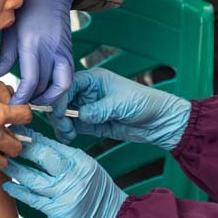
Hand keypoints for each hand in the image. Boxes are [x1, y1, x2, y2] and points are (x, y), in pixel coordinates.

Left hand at [0, 0, 74, 105]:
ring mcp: (63, 50)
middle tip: (18, 103)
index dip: (21, 96)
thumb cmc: (27, 7)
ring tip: (33, 98)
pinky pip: (66, 76)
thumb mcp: (10, 30)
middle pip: (44, 86)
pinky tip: (45, 87)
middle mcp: (50, 49)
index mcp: (32, 43)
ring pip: (61, 85)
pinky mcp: (69, 51)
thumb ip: (3, 57)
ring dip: (48, 97)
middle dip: (31, 99)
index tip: (12, 104)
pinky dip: (57, 87)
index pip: (30, 80)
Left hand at [3, 131, 126, 217]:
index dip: (34, 138)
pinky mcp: (57, 211)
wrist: (110, 216)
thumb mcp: (87, 165)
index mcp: (80, 161)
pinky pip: (33, 200)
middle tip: (9, 143)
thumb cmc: (98, 189)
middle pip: (43, 157)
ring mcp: (64, 194)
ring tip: (4, 163)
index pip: (53, 145)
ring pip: (33, 179)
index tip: (21, 132)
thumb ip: (66, 156)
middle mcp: (72, 176)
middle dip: (24, 149)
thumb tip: (40, 144)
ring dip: (16, 170)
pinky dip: (19, 192)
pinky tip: (8, 185)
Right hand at [50, 68, 190, 150]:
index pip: (69, 85)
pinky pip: (74, 126)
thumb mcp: (121, 104)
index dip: (60, 97)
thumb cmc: (144, 103)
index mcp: (94, 79)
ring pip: (66, 114)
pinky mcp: (92, 123)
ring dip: (63, 125)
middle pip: (63, 100)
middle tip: (65, 127)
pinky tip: (69, 138)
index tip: (58, 112)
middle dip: (59, 113)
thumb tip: (79, 115)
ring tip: (69, 135)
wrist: (159, 121)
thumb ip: (99, 109)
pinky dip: (68, 132)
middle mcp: (88, 92)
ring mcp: (89, 108)